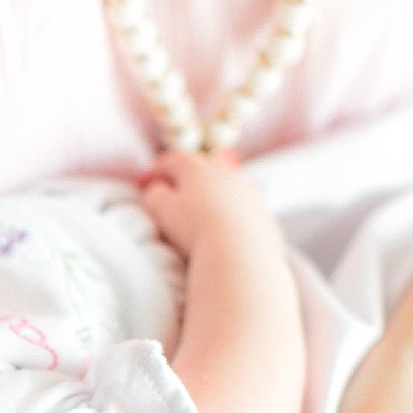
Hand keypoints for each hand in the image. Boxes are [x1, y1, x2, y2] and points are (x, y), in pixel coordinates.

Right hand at [137, 148, 281, 259]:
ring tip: (202, 217)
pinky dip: (233, 217)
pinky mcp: (264, 215)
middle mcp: (227, 174)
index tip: (148, 183)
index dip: (158, 170)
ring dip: (213, 197)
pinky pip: (245, 210)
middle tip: (175, 196)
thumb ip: (154, 195)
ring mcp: (250, 194)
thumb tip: (157, 189)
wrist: (240, 254)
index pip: (174, 159)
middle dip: (188, 180)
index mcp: (198, 169)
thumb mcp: (162, 210)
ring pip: (228, 188)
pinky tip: (226, 235)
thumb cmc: (195, 229)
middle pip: (205, 169)